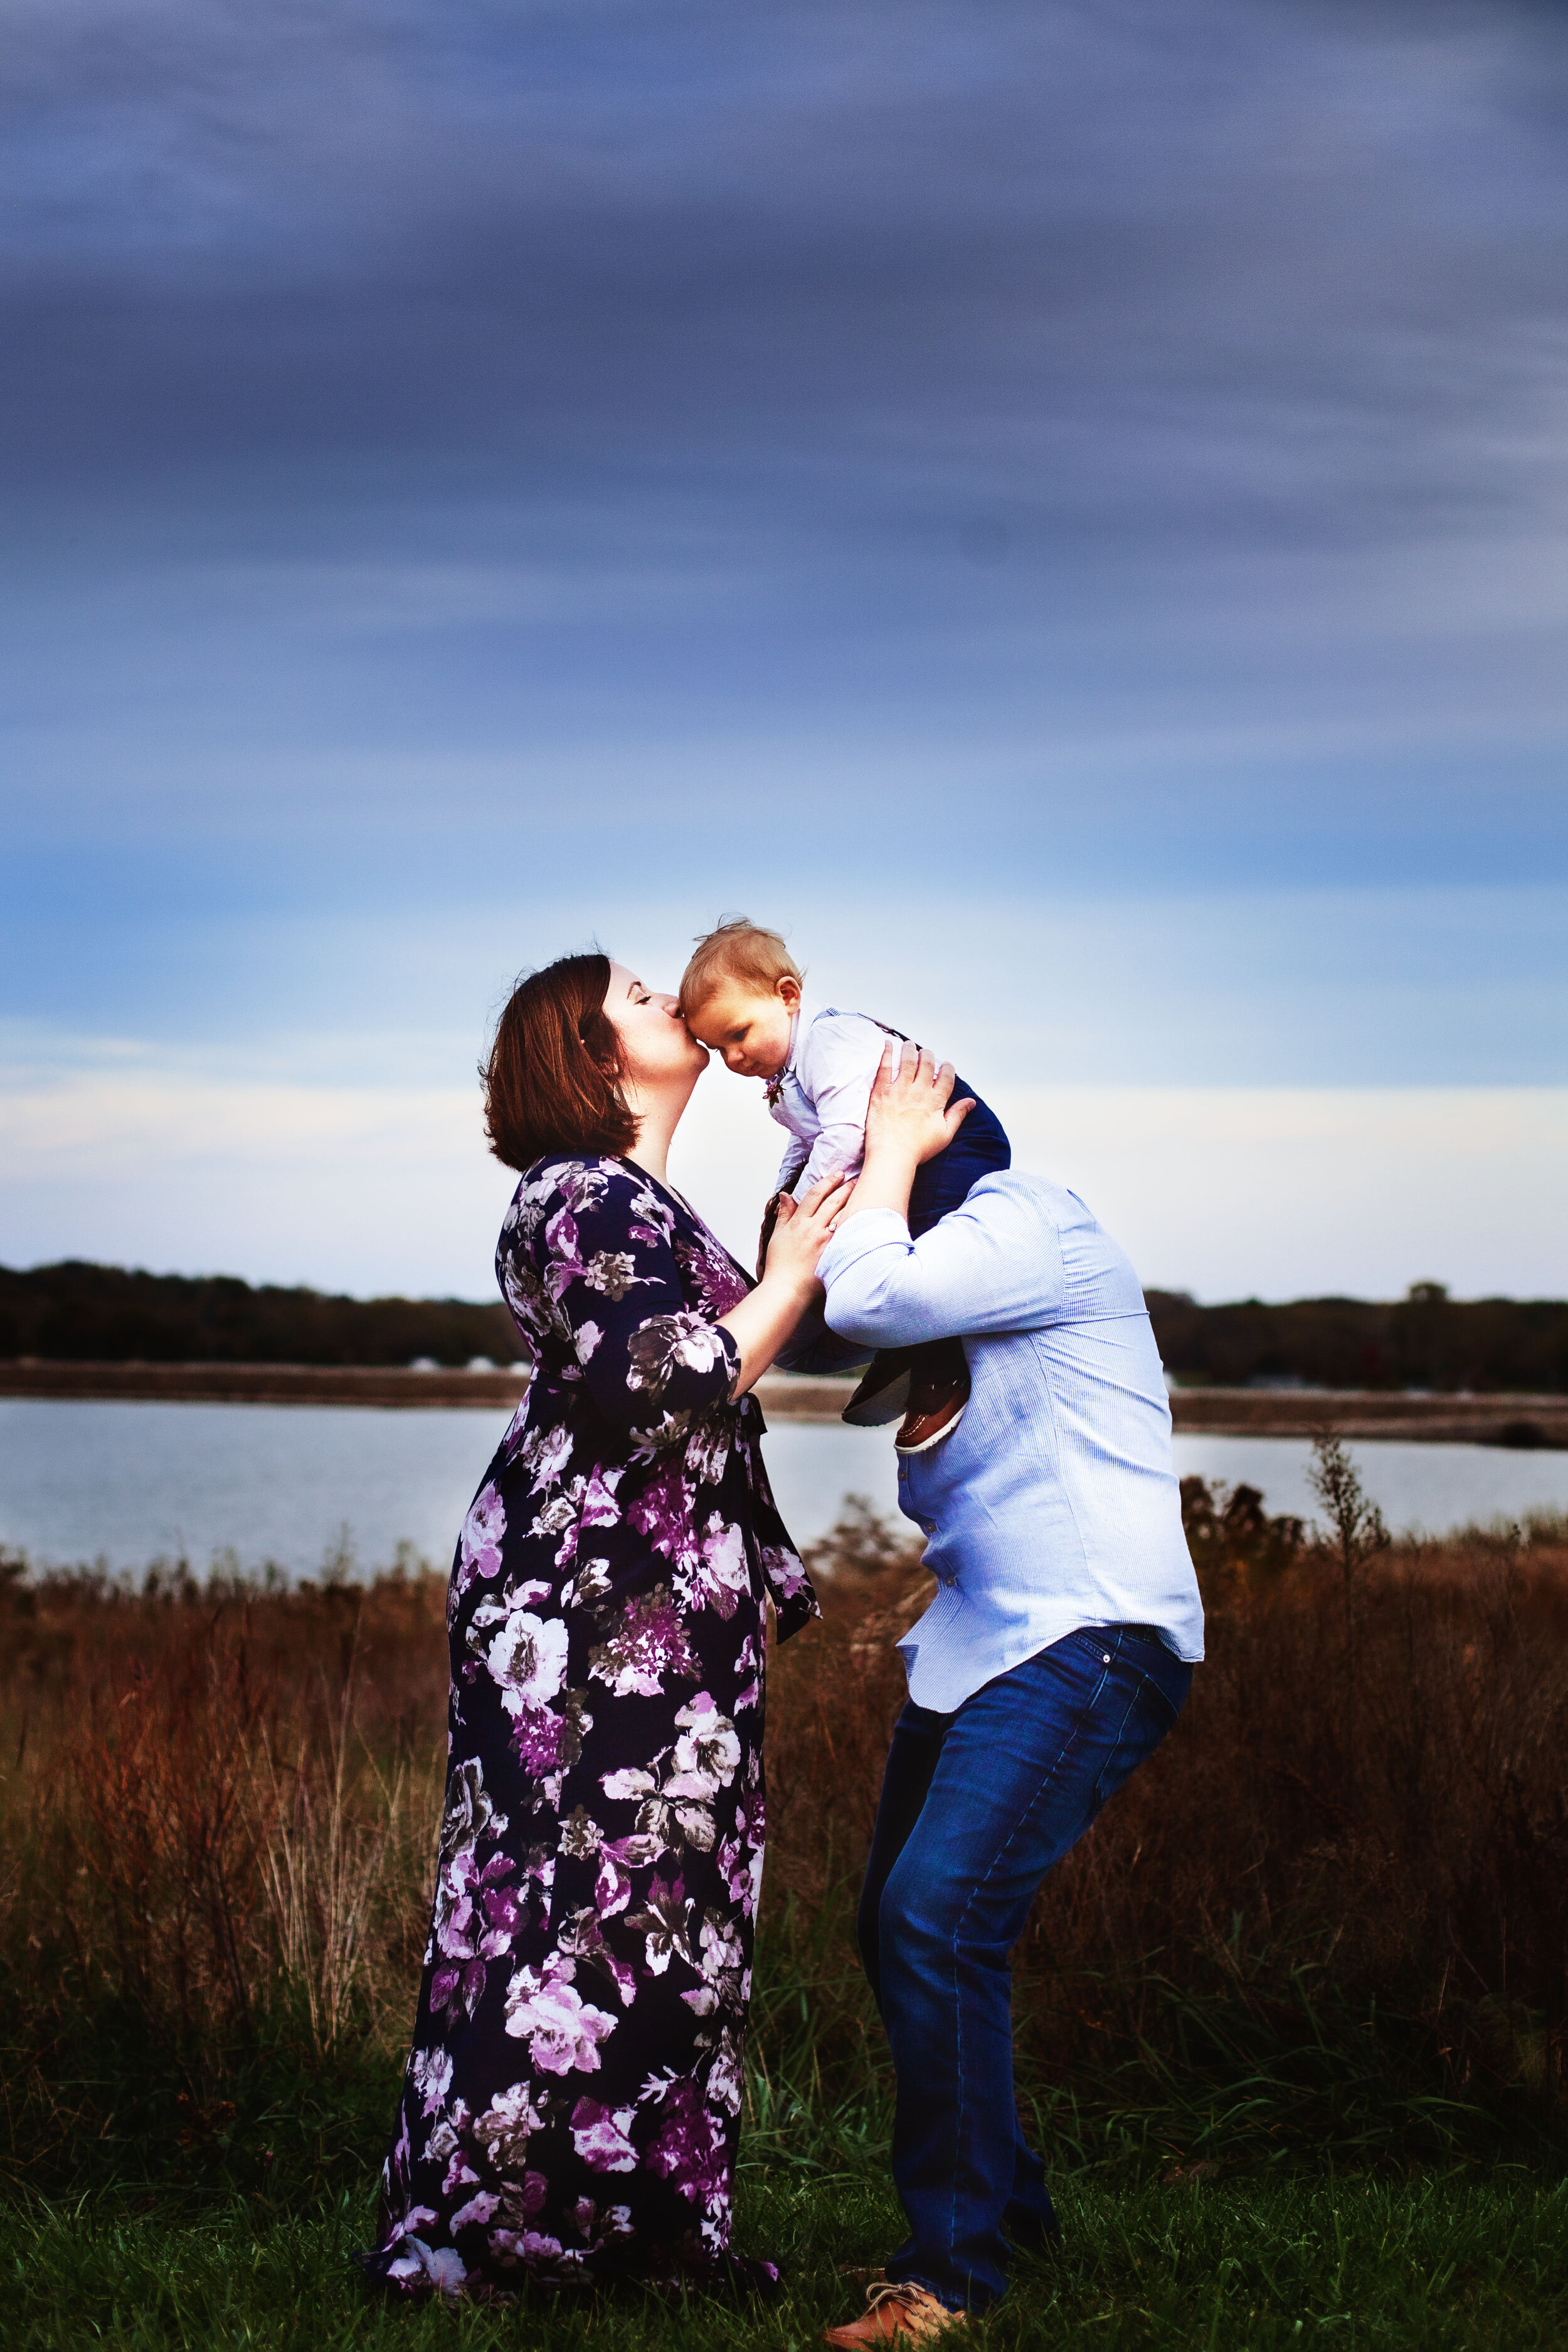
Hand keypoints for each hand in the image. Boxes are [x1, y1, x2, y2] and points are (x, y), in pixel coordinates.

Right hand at [762, 1169, 855, 1297]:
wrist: (787, 1289)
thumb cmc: (781, 1265)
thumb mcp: (777, 1235)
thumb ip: (784, 1214)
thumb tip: (785, 1195)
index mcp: (799, 1223)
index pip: (815, 1194)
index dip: (827, 1182)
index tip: (837, 1174)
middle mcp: (813, 1229)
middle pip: (833, 1201)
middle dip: (845, 1188)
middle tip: (855, 1179)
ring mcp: (826, 1241)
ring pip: (843, 1215)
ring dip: (854, 1202)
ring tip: (864, 1193)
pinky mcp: (835, 1254)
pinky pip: (849, 1234)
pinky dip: (857, 1224)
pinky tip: (867, 1217)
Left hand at [863, 1041, 974, 1168]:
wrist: (892, 1155)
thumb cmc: (919, 1149)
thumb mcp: (945, 1134)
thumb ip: (958, 1114)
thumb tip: (972, 1102)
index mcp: (935, 1100)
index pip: (946, 1076)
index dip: (947, 1067)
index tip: (946, 1065)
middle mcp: (919, 1091)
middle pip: (927, 1063)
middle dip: (929, 1054)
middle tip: (926, 1052)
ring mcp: (899, 1089)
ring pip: (908, 1060)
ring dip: (910, 1049)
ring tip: (909, 1044)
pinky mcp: (881, 1091)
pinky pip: (884, 1067)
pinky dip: (887, 1053)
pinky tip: (888, 1043)